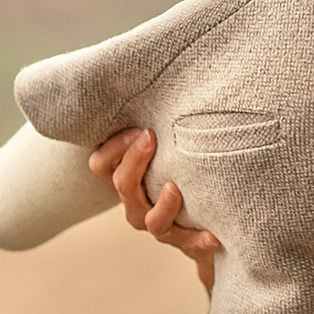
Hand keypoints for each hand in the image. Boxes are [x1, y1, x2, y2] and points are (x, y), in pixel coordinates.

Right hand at [90, 128, 221, 290]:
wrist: (206, 214)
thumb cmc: (182, 164)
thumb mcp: (167, 141)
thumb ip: (159, 120)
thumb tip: (163, 70)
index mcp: (123, 175)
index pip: (100, 163)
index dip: (114, 147)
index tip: (139, 128)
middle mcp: (134, 201)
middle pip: (122, 184)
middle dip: (134, 160)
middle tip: (149, 136)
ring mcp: (154, 222)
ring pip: (148, 219)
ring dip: (161, 204)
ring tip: (174, 188)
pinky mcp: (180, 239)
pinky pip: (185, 242)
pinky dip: (197, 239)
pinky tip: (214, 235)